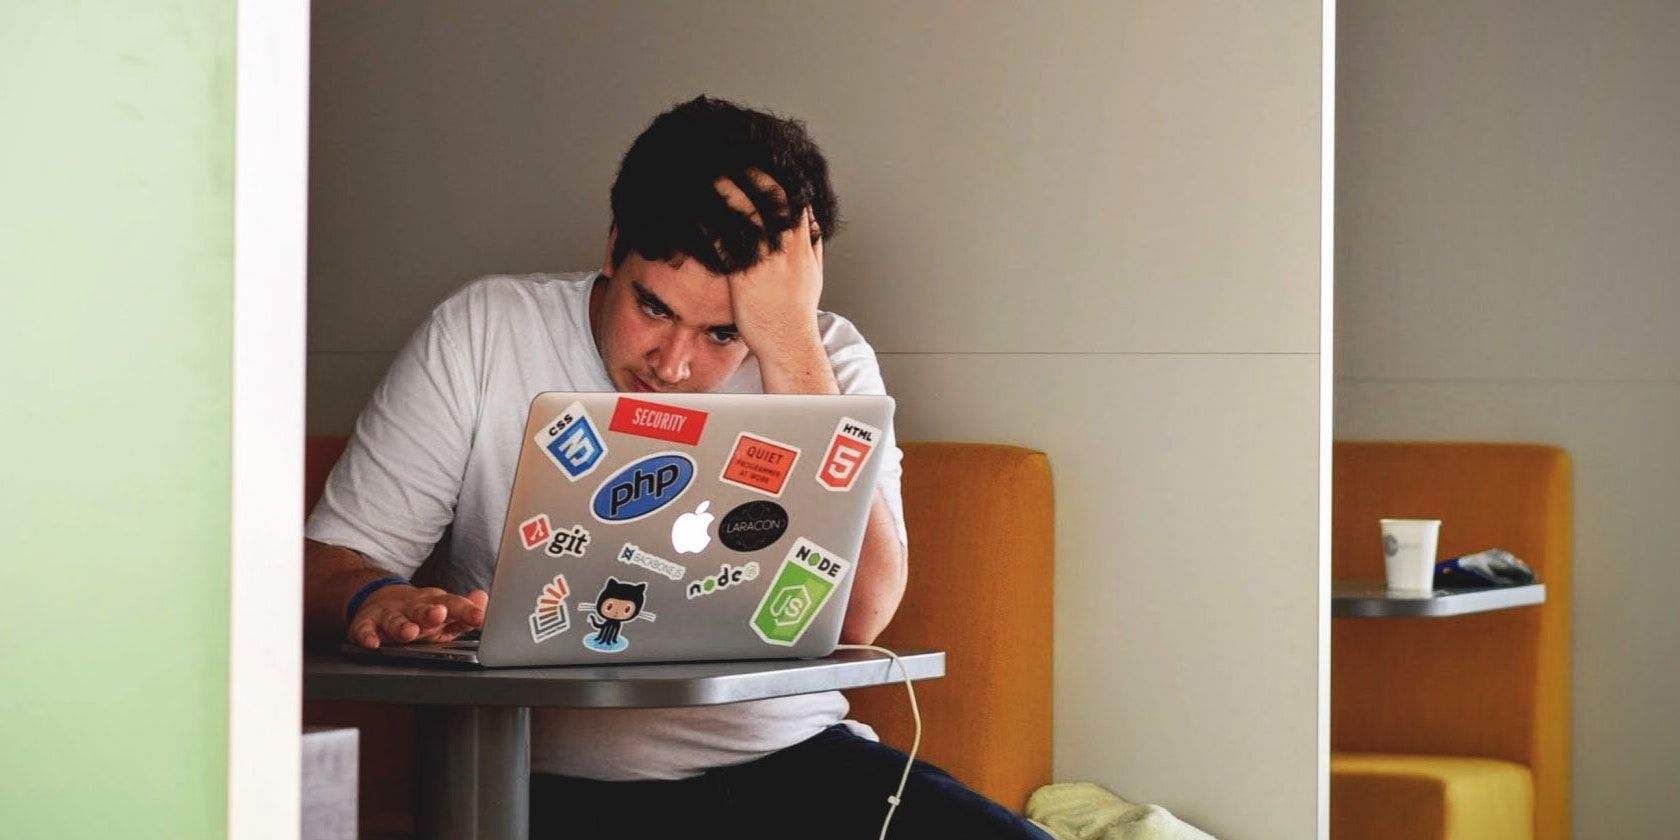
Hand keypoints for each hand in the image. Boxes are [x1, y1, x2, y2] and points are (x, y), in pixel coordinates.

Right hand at [347, 584, 487, 647]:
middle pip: (422, 609)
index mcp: (434, 604)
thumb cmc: (420, 613)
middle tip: (440, 615)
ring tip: (409, 632)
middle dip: (431, 613)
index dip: (465, 611)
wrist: (380, 600)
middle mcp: (412, 607)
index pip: (452, 605)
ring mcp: (389, 614)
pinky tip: (372, 643)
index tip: (478, 617)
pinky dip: (367, 636)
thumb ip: (465, 612)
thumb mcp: (445, 612)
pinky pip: (364, 630)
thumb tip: (483, 599)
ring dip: (401, 626)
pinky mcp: (366, 623)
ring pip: (395, 620)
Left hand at [713, 173, 834, 392]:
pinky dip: (713, 225)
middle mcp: (786, 249)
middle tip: (737, 159)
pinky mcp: (745, 276)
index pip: (795, 201)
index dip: (780, 179)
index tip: (765, 164)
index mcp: (803, 246)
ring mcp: (766, 261)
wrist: (789, 342)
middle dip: (755, 175)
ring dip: (730, 191)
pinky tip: (699, 213)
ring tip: (714, 175)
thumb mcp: (814, 275)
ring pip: (749, 215)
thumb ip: (813, 247)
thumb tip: (814, 226)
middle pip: (773, 199)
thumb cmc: (797, 314)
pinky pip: (727, 243)